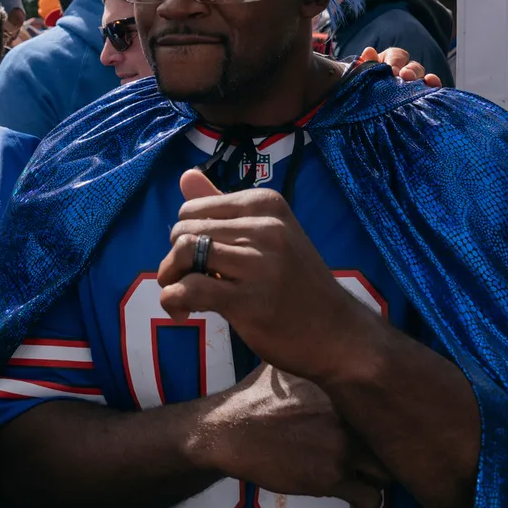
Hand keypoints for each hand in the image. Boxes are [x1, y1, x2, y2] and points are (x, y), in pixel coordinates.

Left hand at [157, 171, 383, 383]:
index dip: (185, 235)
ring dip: (170, 279)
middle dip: (175, 258)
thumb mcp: (266, 235)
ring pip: (183, 253)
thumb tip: (185, 174)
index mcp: (266, 204)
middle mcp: (264, 227)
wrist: (337, 333)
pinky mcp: (249, 300)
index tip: (196, 260)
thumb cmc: (297, 283)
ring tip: (181, 296)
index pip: (193, 208)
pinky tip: (183, 312)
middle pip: (184, 230)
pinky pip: (189, 289)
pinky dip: (173, 301)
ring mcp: (258, 264)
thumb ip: (222, 207)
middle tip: (188, 281)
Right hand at [194, 364, 387, 507]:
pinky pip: (370, 498)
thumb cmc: (255, 398)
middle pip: (391, 437)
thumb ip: (310, 359)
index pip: (386, 400)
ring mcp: (342, 445)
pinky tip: (354, 502)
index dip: (386, 416)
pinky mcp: (332, 477)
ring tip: (366, 480)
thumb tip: (320, 341)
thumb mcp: (283, 366)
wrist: (228, 431)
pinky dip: (364, 503)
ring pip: (387, 471)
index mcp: (340, 384)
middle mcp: (347, 412)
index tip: (379, 426)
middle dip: (385, 449)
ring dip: (378, 478)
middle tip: (372, 456)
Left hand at [358, 46, 440, 87]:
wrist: (361, 105)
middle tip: (405, 77)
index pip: (397, 55)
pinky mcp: (420, 95)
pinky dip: (434, 86)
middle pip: (412, 65)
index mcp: (389, 60)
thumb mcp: (360, 75)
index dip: (395, 62)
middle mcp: (404, 69)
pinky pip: (430, 89)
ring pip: (423, 76)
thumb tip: (369, 51)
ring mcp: (414, 82)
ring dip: (423, 78)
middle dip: (410, 71)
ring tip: (422, 83)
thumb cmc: (361, 87)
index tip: (392, 71)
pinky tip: (434, 86)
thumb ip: (364, 65)